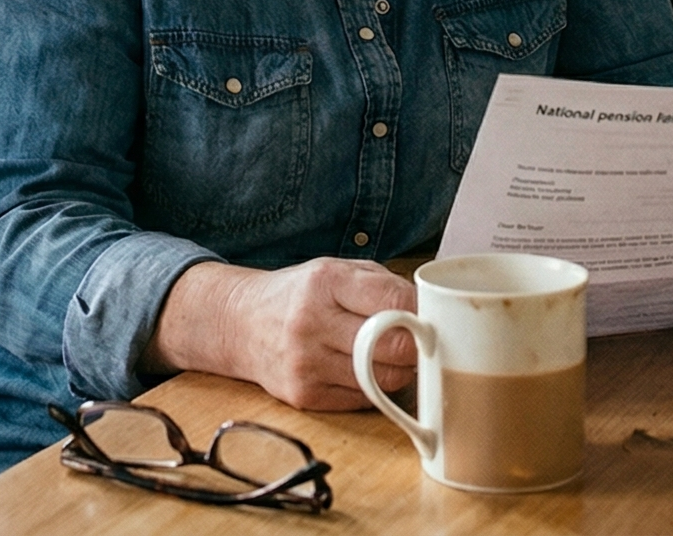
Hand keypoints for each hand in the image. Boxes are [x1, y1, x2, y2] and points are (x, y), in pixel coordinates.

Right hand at [152, 258, 416, 410]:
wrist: (241, 324)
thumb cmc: (300, 295)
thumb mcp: (336, 271)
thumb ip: (382, 285)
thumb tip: (431, 312)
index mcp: (325, 282)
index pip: (395, 302)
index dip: (422, 312)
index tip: (429, 316)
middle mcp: (312, 322)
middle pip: (395, 347)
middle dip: (417, 347)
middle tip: (420, 341)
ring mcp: (306, 363)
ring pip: (384, 380)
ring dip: (399, 372)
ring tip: (392, 356)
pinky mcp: (304, 396)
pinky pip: (363, 400)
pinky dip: (374, 389)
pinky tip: (364, 372)